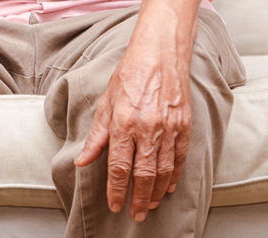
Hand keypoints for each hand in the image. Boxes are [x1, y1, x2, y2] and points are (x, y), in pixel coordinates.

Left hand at [74, 13, 192, 221]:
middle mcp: (147, 127)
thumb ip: (97, 135)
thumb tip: (83, 160)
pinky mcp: (184, 123)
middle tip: (135, 214)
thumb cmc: (130, 73)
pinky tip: (169, 186)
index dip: (116, 189)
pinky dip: (175, 174)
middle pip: (143, 174)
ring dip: (157, 191)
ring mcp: (169, 126)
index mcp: (124, 122)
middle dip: (138, 198)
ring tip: (150, 204)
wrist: (160, 52)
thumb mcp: (106, 102)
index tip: (115, 204)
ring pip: (164, 170)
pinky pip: (180, 156)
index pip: (119, 166)